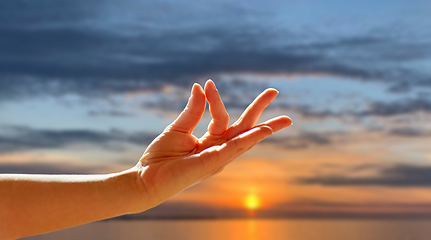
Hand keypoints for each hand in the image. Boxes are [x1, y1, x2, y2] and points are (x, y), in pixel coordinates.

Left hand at [134, 80, 291, 209]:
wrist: (145, 179)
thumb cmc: (159, 158)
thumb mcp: (178, 128)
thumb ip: (193, 110)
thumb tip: (202, 86)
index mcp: (210, 142)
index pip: (222, 117)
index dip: (216, 99)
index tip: (207, 83)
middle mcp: (218, 149)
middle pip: (244, 127)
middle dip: (260, 110)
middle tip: (275, 91)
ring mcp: (218, 157)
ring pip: (245, 137)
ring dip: (264, 126)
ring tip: (285, 119)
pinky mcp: (213, 163)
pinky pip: (234, 148)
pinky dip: (249, 138)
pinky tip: (263, 130)